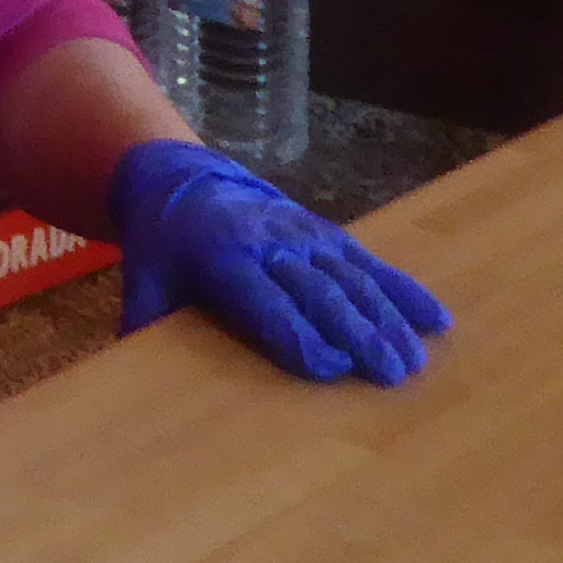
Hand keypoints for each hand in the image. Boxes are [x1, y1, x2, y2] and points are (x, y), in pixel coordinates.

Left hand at [111, 139, 448, 385]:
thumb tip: (127, 381)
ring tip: (415, 360)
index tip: (334, 369)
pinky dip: (403, 288)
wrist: (183, 181)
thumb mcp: (144, 282)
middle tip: (392, 374)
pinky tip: (435, 318)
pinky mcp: (326, 231)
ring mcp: (302, 232)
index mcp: (221, 256)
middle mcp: (269, 240)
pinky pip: (368, 260)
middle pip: (319, 290)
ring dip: (387, 318)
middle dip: (358, 333)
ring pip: (351, 276)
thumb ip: (144, 326)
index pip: (266, 301)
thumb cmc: (163, 249)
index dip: (300, 335)